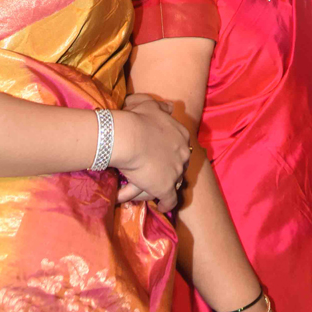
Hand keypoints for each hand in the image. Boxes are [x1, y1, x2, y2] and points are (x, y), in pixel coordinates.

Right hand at [111, 94, 190, 209]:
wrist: (128, 137)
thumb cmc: (137, 119)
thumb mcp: (152, 105)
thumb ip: (163, 107)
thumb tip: (170, 107)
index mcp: (182, 135)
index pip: (180, 148)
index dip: (172, 154)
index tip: (162, 158)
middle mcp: (183, 153)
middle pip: (180, 166)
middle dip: (171, 170)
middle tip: (157, 174)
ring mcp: (176, 171)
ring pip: (175, 183)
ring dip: (164, 187)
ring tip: (154, 191)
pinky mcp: (166, 187)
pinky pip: (170, 200)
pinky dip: (166, 204)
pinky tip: (161, 206)